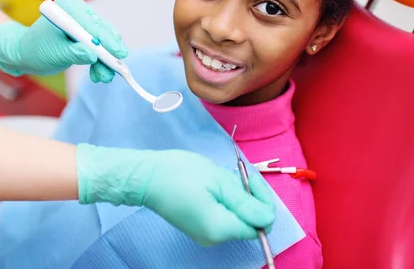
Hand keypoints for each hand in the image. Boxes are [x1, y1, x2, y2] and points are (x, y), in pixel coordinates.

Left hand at [0, 0, 126, 78]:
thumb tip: (93, 55)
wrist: (27, 53)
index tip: (119, 53)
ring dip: (105, 60)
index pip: (93, 25)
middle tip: (115, 69)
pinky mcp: (86, 33)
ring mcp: (84, 21)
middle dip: (108, 53)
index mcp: (69, 7)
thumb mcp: (55, 53)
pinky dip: (100, 61)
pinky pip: (99, 46)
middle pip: (102, 31)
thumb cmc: (36, 50)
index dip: (107, 40)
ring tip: (104, 76)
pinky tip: (98, 73)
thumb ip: (75, 53)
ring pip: (104, 41)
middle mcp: (79, 10)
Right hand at [76, 144, 274, 246]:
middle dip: (249, 197)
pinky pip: (224, 217)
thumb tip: (268, 217)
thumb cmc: (180, 173)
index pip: (261, 224)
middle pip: (249, 222)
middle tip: (236, 174)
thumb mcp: (218, 180)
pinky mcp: (199, 228)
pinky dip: (225, 201)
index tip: (248, 177)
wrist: (145, 176)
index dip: (262, 199)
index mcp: (220, 229)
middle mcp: (215, 239)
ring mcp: (206, 235)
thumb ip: (246, 201)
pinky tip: (212, 186)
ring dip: (236, 198)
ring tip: (219, 178)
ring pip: (237, 218)